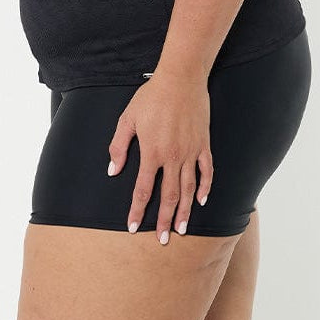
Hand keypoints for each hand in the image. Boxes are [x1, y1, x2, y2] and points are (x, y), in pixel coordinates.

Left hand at [106, 68, 213, 243]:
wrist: (180, 80)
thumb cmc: (151, 97)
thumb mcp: (128, 119)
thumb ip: (119, 146)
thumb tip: (113, 171)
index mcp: (152, 152)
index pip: (142, 189)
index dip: (137, 210)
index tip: (133, 227)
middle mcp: (172, 157)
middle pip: (168, 196)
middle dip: (164, 220)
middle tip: (163, 240)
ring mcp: (190, 152)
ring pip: (188, 189)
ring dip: (184, 211)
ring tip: (182, 229)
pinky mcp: (203, 144)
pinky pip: (206, 171)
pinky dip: (205, 187)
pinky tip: (202, 201)